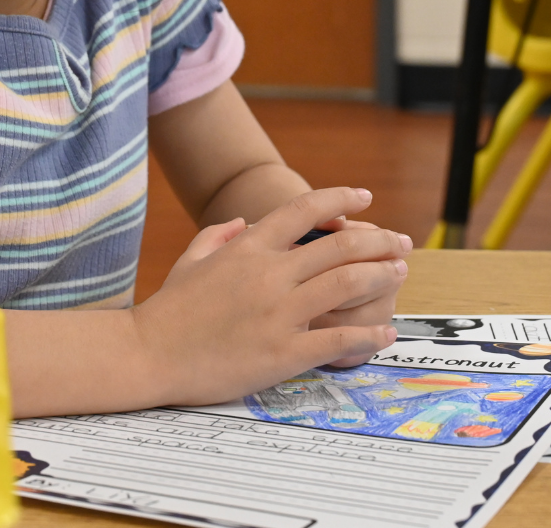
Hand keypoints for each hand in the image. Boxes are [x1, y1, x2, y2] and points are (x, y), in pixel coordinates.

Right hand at [130, 188, 408, 406]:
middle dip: (378, 240)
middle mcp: (268, 274)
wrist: (149, 354)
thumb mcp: (191, 259)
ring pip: (345, 285)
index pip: (304, 209)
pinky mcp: (281, 352)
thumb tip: (244, 220)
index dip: (340, 198)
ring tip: (400, 274)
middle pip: (338, 246)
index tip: (365, 197)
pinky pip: (335, 339)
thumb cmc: (168, 309)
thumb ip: (219, 234)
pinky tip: (383, 332)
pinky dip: (365, 334)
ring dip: (380, 276)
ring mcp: (277, 313)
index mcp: (248, 247)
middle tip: (401, 242)